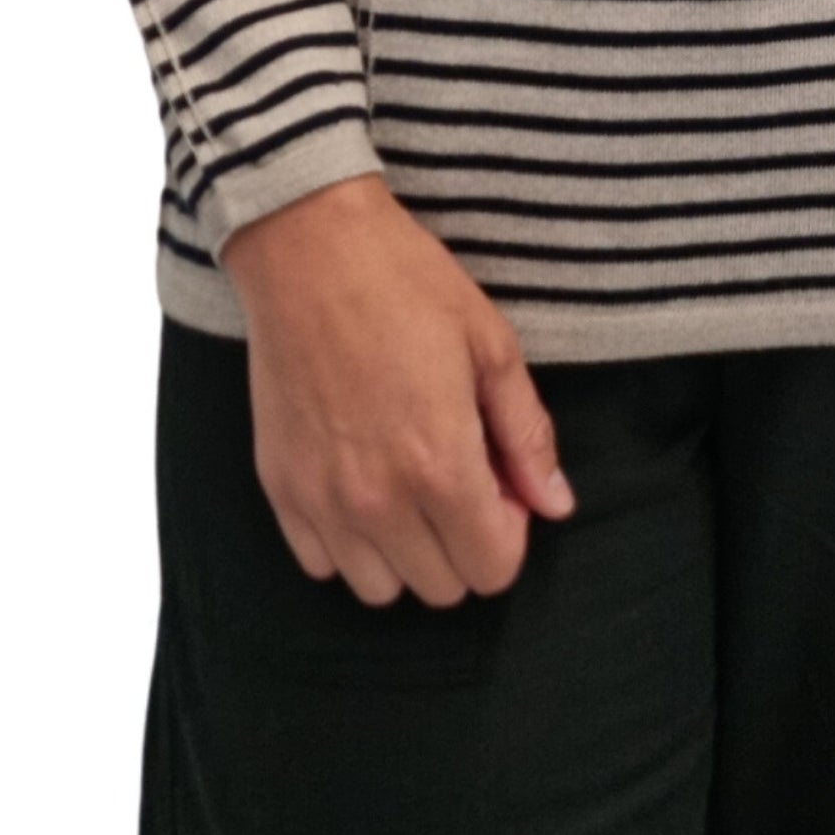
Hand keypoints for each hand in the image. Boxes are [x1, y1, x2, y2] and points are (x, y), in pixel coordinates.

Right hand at [220, 174, 576, 603]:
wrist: (308, 246)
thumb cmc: (407, 284)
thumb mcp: (491, 346)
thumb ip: (527, 436)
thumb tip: (555, 505)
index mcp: (441, 467)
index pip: (492, 570)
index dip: (509, 530)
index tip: (498, 478)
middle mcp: (378, 502)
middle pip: (441, 587)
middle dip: (463, 541)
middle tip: (457, 472)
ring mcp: (321, 500)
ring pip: (379, 589)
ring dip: (404, 551)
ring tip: (406, 483)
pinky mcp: (279, 488)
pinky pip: (320, 564)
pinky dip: (346, 542)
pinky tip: (358, 482)